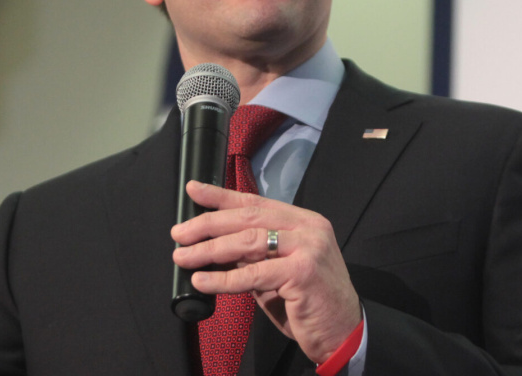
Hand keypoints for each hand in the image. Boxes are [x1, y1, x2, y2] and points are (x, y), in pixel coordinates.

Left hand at [172, 181, 361, 362]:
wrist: (342, 331)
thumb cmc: (308, 302)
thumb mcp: (279, 270)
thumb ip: (255, 254)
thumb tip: (215, 245)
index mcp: (304, 221)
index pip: (256, 203)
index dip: (221, 196)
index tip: (193, 190)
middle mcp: (308, 228)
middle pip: (249, 218)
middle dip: (208, 224)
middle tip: (179, 234)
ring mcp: (308, 248)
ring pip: (248, 241)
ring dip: (210, 250)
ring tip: (183, 256)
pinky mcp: (303, 273)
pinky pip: (254, 274)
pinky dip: (223, 279)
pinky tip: (202, 281)